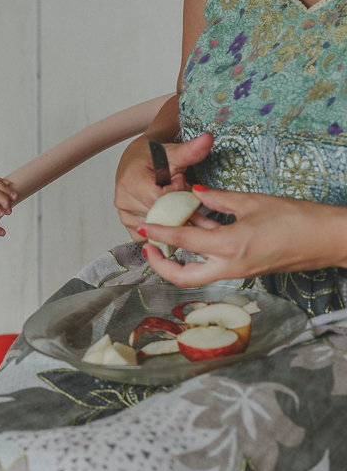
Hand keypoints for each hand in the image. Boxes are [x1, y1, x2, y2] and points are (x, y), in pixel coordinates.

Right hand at [115, 133, 212, 239]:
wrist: (137, 160)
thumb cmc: (153, 156)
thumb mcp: (173, 152)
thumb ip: (191, 150)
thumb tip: (208, 139)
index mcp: (131, 181)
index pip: (161, 199)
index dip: (177, 191)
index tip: (179, 178)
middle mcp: (123, 199)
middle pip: (161, 214)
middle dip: (178, 205)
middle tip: (179, 189)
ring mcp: (125, 214)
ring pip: (158, 227)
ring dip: (172, 217)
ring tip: (172, 199)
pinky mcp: (128, 224)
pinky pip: (151, 234)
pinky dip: (163, 227)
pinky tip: (167, 213)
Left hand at [139, 185, 346, 285]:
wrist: (330, 239)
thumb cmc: (297, 219)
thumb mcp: (253, 202)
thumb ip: (219, 199)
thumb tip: (195, 193)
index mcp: (230, 247)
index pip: (182, 243)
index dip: (158, 234)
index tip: (142, 226)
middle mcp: (230, 266)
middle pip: (183, 277)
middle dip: (161, 266)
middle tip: (149, 247)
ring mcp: (239, 271)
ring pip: (198, 273)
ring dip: (180, 258)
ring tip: (169, 235)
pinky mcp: (246, 269)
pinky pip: (215, 264)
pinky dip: (202, 252)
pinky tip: (198, 230)